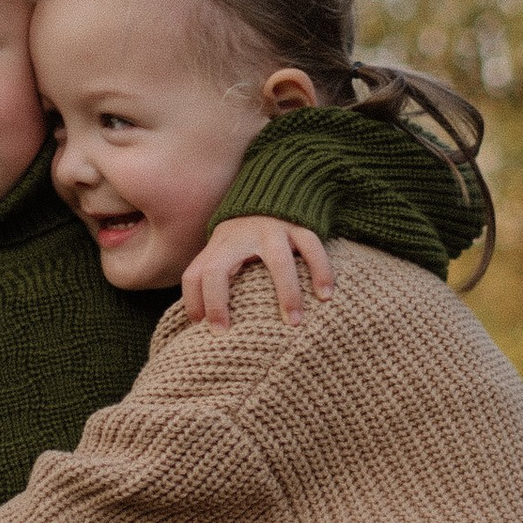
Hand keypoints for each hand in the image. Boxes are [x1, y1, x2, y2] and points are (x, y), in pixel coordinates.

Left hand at [182, 216, 333, 328]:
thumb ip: (210, 276)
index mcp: (220, 245)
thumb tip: (196, 322)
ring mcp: (271, 229)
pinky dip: (321, 272)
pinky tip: (326, 296)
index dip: (197, 302)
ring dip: (287, 294)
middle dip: (219, 303)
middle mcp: (240, 236)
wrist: (276, 187)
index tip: (213, 330)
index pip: (196, 274)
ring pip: (278, 262)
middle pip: (218, 270)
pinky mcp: (300, 225)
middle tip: (231, 334)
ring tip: (294, 323)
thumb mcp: (222, 249)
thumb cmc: (245, 235)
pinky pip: (312, 249)